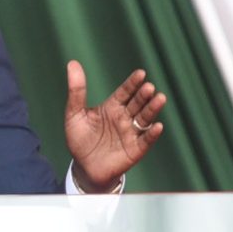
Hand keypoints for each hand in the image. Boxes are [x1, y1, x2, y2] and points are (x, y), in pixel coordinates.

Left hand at [63, 61, 165, 191]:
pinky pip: (146, 140)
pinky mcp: (136, 150)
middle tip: (148, 87)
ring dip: (153, 109)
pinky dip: (152, 134)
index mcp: (112, 106)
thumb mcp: (74, 114)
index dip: (133, 83)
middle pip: (137, 103)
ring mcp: (131, 133)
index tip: (140, 73)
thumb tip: (72, 63)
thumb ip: (76, 91)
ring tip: (160, 98)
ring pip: (145, 118)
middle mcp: (125, 117)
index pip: (125, 91)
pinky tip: (157, 126)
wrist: (83, 168)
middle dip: (144, 95)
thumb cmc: (79, 140)